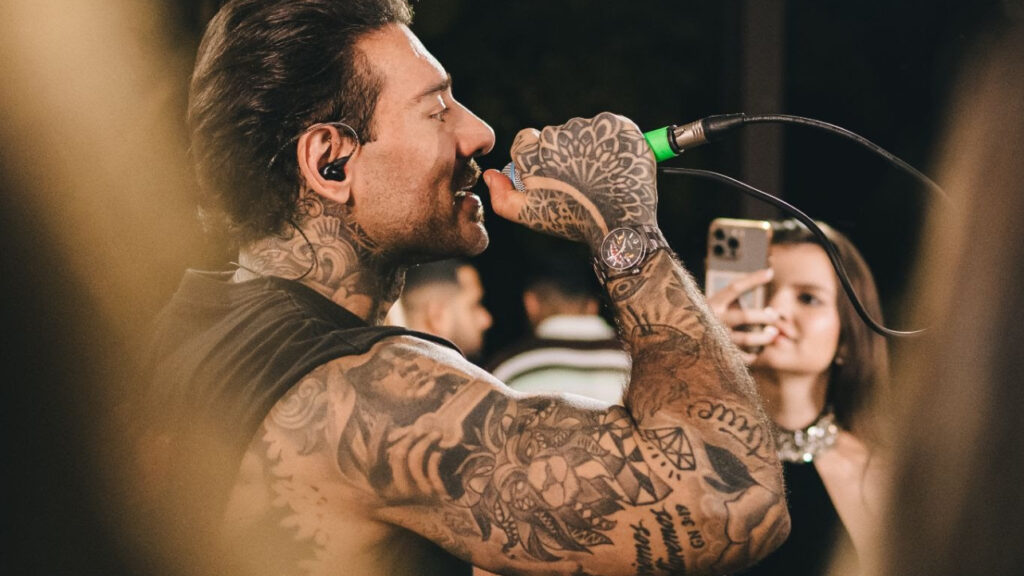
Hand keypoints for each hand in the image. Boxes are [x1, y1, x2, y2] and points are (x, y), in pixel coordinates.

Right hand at [486, 112, 656, 250]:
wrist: (620, 224)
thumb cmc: (573, 221)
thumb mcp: (531, 216)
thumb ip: (502, 197)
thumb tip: (489, 175)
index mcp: (533, 152)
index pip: (526, 139)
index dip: (538, 156)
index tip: (553, 172)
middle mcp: (558, 134)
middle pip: (555, 136)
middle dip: (564, 153)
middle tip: (581, 178)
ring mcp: (588, 127)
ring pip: (583, 131)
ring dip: (589, 147)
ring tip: (601, 174)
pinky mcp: (615, 125)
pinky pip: (609, 127)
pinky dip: (612, 142)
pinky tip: (616, 164)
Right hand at [705, 268, 778, 363]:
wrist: (680, 340)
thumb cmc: (706, 319)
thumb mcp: (715, 305)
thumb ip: (735, 302)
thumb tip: (767, 302)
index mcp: (713, 303)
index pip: (735, 288)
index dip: (753, 280)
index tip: (770, 273)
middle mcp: (714, 320)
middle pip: (745, 316)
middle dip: (765, 317)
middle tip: (775, 316)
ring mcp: (717, 338)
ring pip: (746, 339)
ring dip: (764, 337)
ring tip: (773, 334)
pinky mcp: (720, 355)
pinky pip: (742, 356)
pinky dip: (754, 354)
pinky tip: (758, 351)